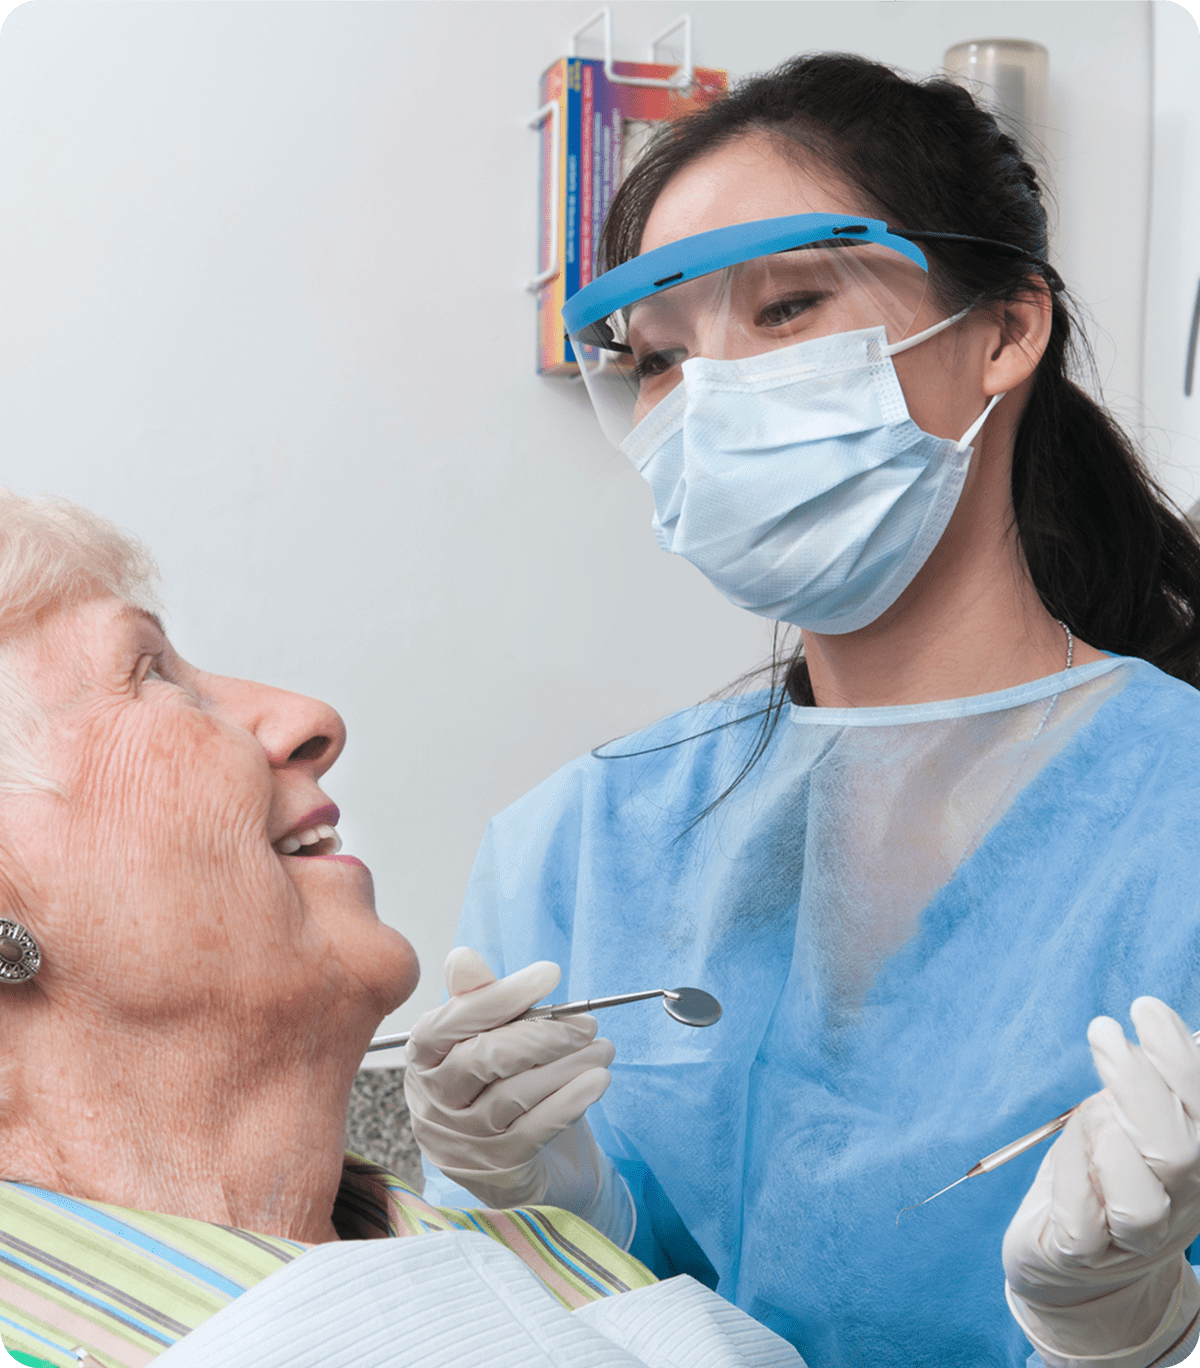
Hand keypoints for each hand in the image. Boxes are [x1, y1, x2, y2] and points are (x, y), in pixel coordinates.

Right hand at [404, 950, 627, 1234]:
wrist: (527, 1163)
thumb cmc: (502, 1085)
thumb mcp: (489, 1038)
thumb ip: (480, 999)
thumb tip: (464, 958)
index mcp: (424, 1055)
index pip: (454, 1020)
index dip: (502, 995)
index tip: (550, 973)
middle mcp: (433, 1100)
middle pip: (486, 1057)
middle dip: (544, 1034)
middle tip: (587, 1025)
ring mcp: (463, 1140)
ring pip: (517, 1093)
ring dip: (569, 1065)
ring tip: (603, 1049)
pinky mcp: (497, 1169)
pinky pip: (538, 1129)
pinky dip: (573, 1099)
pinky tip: (598, 1080)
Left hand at [1003, 997, 1199, 1367]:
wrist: (1072, 1256)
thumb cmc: (1106, 1165)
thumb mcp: (1134, 1115)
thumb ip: (1154, 1081)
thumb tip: (1159, 1020)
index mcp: (1199, 1161)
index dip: (1179, 1058)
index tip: (1143, 1007)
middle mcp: (1179, 1203)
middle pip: (1182, 1153)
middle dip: (1141, 1084)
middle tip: (1103, 1031)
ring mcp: (1134, 1238)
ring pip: (1140, 1200)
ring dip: (1108, 1136)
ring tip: (1087, 1108)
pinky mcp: (1084, 1254)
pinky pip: (1083, 1220)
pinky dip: (1073, 1172)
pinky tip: (1065, 1144)